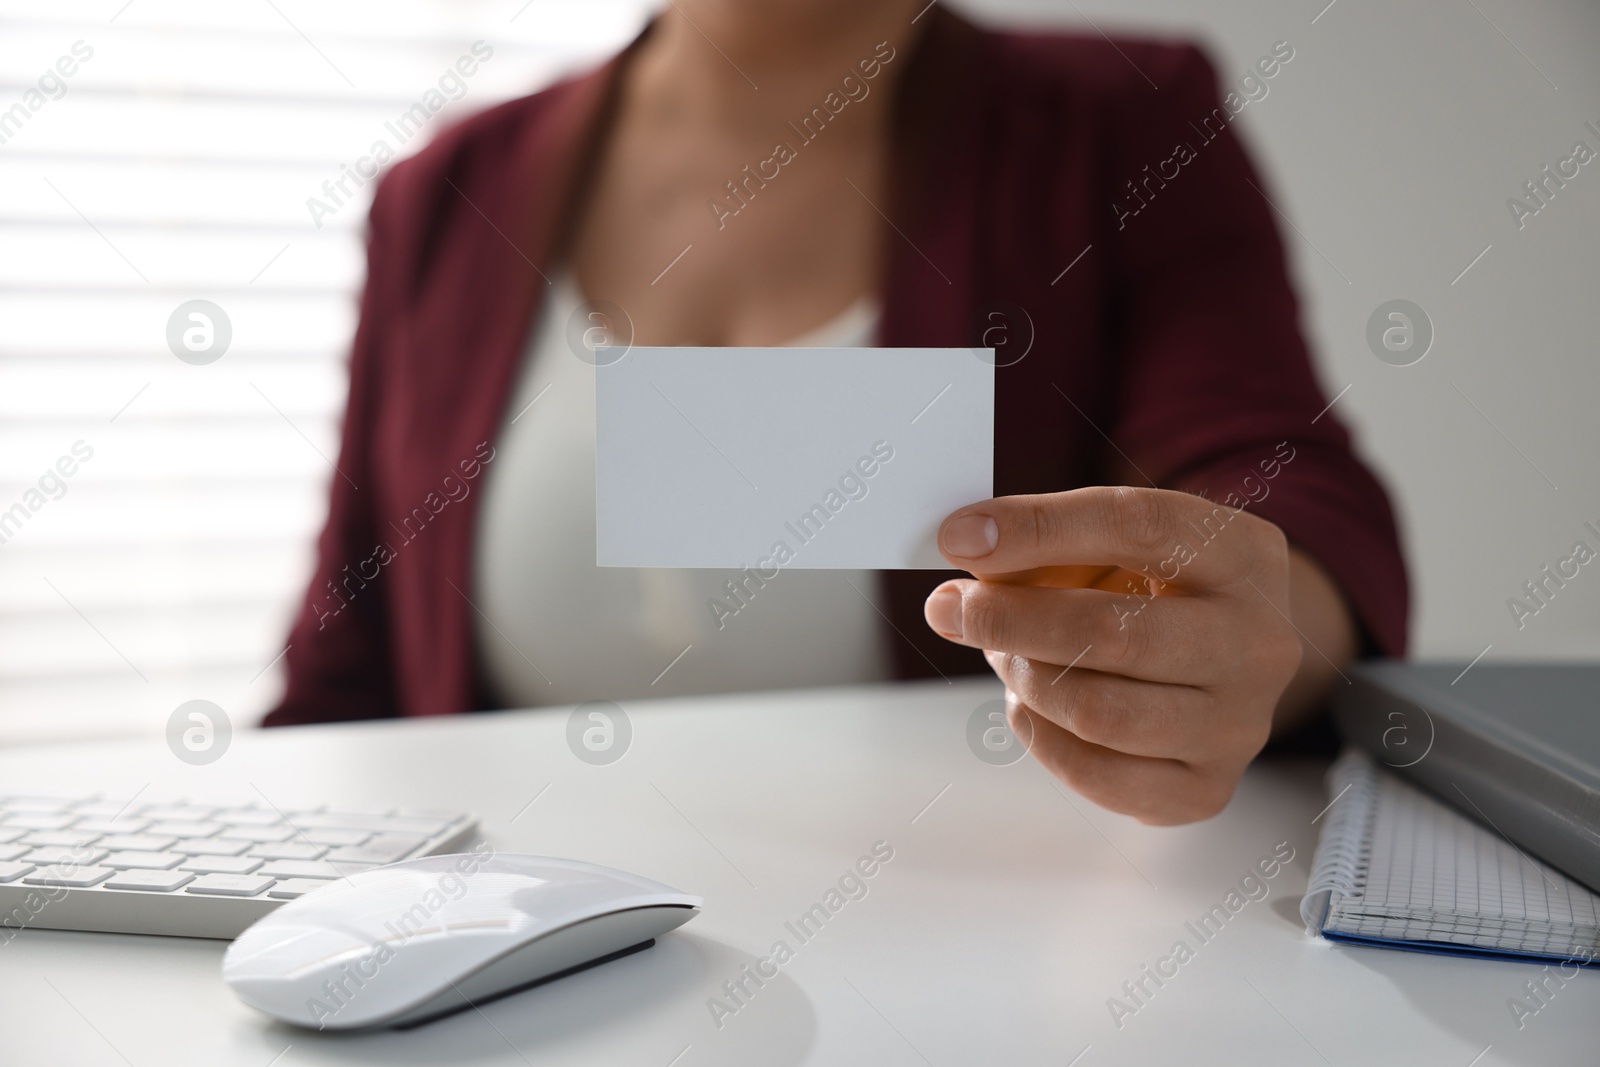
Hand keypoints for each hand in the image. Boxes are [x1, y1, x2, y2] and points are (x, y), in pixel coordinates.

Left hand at [924, 486, 1303, 824]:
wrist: (1218, 659)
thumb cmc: (1151, 589)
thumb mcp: (1114, 542)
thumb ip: (1047, 540)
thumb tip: (966, 547)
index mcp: (1244, 554)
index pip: (1140, 528)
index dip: (1039, 529)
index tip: (961, 538)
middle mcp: (1258, 644)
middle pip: (1113, 635)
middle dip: (1009, 619)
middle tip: (952, 607)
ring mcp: (1240, 725)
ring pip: (1099, 714)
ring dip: (1024, 679)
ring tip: (1002, 653)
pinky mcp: (1206, 789)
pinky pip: (1098, 777)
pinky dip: (1040, 738)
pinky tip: (1029, 704)